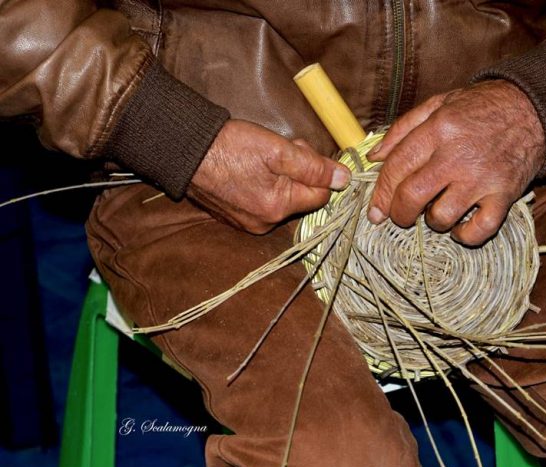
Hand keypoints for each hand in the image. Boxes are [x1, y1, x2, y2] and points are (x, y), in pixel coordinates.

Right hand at [188, 120, 349, 233]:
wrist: (184, 149)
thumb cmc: (230, 146)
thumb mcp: (278, 150)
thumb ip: (314, 167)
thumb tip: (344, 180)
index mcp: (278, 208)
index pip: (321, 195)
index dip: (317, 170)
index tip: (299, 151)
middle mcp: (265, 223)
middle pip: (301, 198)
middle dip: (298, 173)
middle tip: (279, 149)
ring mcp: (247, 223)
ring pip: (282, 199)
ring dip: (280, 178)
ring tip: (259, 157)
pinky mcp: (234, 217)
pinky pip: (261, 202)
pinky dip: (261, 185)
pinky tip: (248, 168)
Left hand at [367, 80, 544, 245]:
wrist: (532, 108)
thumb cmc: (480, 108)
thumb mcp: (438, 104)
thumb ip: (402, 128)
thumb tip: (373, 157)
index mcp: (438, 129)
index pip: (397, 167)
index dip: (381, 193)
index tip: (376, 211)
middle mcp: (457, 155)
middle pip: (412, 197)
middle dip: (399, 214)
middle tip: (401, 216)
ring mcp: (482, 178)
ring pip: (442, 217)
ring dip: (433, 222)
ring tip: (437, 211)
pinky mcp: (504, 195)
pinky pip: (480, 230)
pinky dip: (466, 235)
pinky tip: (460, 226)